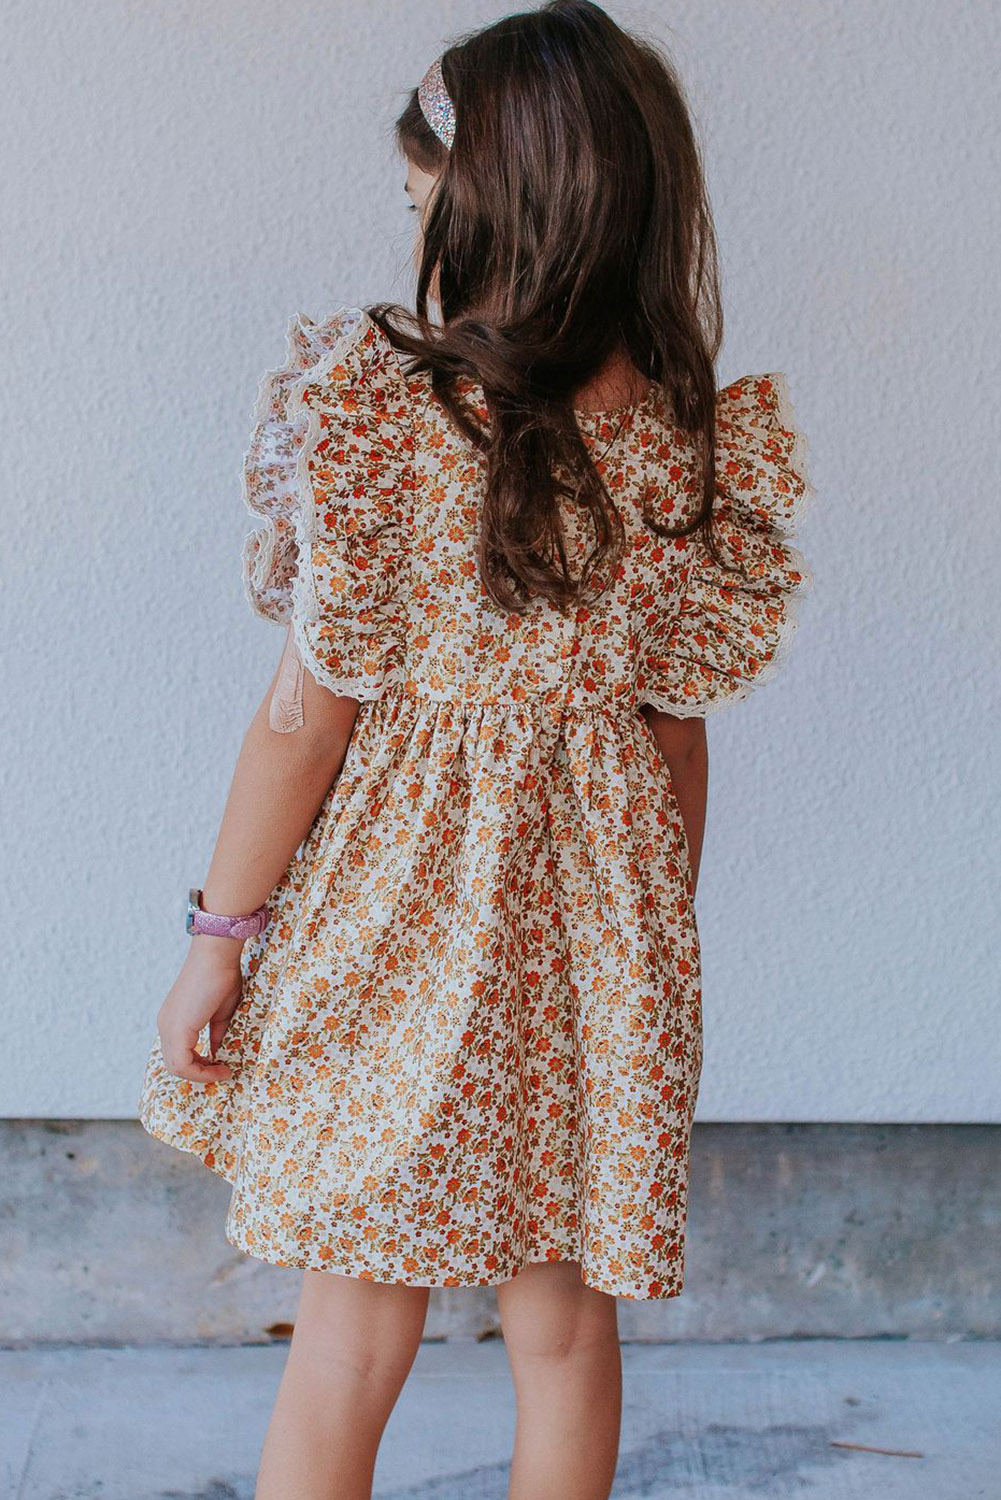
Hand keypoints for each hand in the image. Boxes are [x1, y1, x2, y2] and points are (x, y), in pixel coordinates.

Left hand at [157, 936, 244, 1082]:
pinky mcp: (176, 1028)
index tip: (222, 1065)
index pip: (179, 1054)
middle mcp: (165, 1025)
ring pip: (176, 1066)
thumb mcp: (221, 1013)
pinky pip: (181, 1063)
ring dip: (200, 1073)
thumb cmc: (222, 976)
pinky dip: (200, 1070)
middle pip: (175, 1063)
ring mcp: (168, 1026)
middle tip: (223, 1071)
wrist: (217, 955)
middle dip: (200, 1072)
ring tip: (222, 1070)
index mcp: (174, 1020)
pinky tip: (219, 1066)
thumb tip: (218, 1054)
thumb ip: (217, 1034)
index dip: (200, 1066)